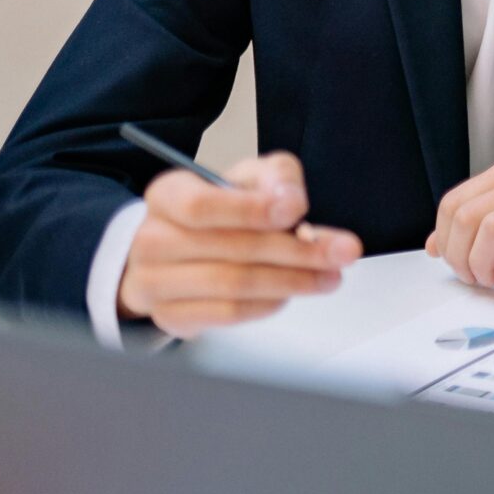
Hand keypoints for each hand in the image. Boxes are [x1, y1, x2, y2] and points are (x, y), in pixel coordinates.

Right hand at [118, 151, 362, 338]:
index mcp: (167, 195)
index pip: (202, 205)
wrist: (181, 248)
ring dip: (291, 281)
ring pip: (232, 285)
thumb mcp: (250, 176)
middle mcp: (151, 239)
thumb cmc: (223, 208)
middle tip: (342, 251)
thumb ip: (275, 178)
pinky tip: (291, 293)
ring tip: (329, 276)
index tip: (298, 210)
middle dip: (296, 251)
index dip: (252, 210)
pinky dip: (266, 304)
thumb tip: (290, 202)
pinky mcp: (169, 316)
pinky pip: (226, 313)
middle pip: (230, 249)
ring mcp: (154, 282)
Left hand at [426, 156, 493, 287]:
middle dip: (458, 255)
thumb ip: (485, 217)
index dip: (444, 237)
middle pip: (468, 215)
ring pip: (490, 227)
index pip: (456, 201)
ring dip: (479, 263)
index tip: (453, 258)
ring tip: (490, 278)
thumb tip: (437, 243)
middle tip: (470, 275)